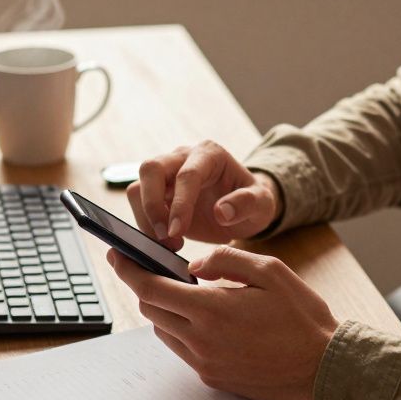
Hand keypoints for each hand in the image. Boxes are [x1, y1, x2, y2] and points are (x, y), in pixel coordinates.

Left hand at [107, 244, 338, 399]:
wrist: (324, 367)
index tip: (117, 255)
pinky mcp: (213, 377)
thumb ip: (226, 260)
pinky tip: (204, 317)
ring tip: (186, 292)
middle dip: (147, 285)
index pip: (152, 288)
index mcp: (212, 310)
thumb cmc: (303, 317)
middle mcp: (202, 341)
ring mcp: (205, 363)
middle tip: (153, 267)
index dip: (129, 270)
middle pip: (152, 309)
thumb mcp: (271, 271)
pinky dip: (181, 329)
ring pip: (163, 330)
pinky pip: (182, 349)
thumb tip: (193, 264)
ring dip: (165, 309)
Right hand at [128, 140, 281, 250]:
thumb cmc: (252, 202)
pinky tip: (167, 241)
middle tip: (166, 238)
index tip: (178, 232)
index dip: (180, 204)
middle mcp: (183, 157)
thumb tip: (221, 212)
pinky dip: (146, 224)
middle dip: (152, 206)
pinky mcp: (157, 191)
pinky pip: (138, 203)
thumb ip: (247, 204)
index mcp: (210, 154)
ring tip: (170, 244)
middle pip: (151, 169)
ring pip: (138, 185)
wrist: (243, 208)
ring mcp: (166, 172)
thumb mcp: (263, 205)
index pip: (187, 174)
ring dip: (146, 218)